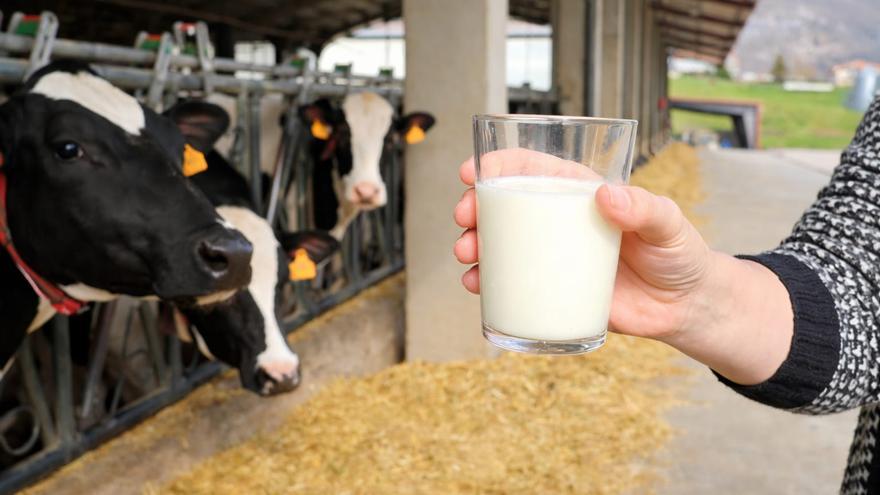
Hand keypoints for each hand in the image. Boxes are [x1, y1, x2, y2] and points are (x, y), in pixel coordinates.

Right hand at [454, 151, 792, 383]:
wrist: (685, 308)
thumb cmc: (679, 254)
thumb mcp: (668, 223)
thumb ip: (645, 208)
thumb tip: (607, 196)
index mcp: (582, 195)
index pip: (535, 170)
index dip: (500, 166)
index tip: (473, 173)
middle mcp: (561, 223)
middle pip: (507, 207)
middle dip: (476, 207)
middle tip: (465, 217)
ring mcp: (554, 258)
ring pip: (501, 245)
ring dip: (474, 244)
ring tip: (467, 253)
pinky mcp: (554, 291)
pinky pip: (512, 284)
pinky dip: (488, 283)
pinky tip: (477, 285)